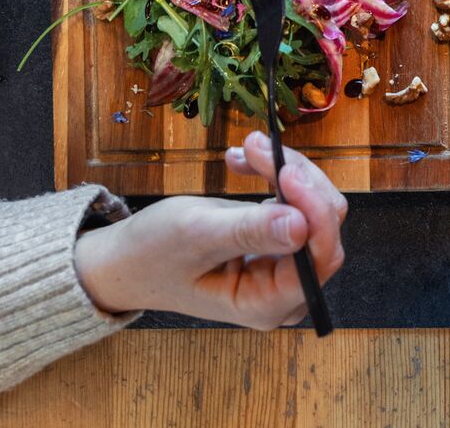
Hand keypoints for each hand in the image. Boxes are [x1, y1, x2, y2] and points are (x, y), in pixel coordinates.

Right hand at [73, 132, 346, 327]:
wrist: (127, 260)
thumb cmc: (152, 254)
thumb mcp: (195, 236)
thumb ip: (248, 231)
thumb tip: (301, 225)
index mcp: (266, 304)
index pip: (319, 258)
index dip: (314, 212)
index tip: (287, 171)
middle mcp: (284, 291)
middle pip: (322, 228)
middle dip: (296, 181)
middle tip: (257, 146)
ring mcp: (284, 267)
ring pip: (312, 208)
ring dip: (284, 170)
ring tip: (245, 148)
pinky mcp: (278, 243)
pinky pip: (295, 202)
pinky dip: (274, 175)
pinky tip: (242, 162)